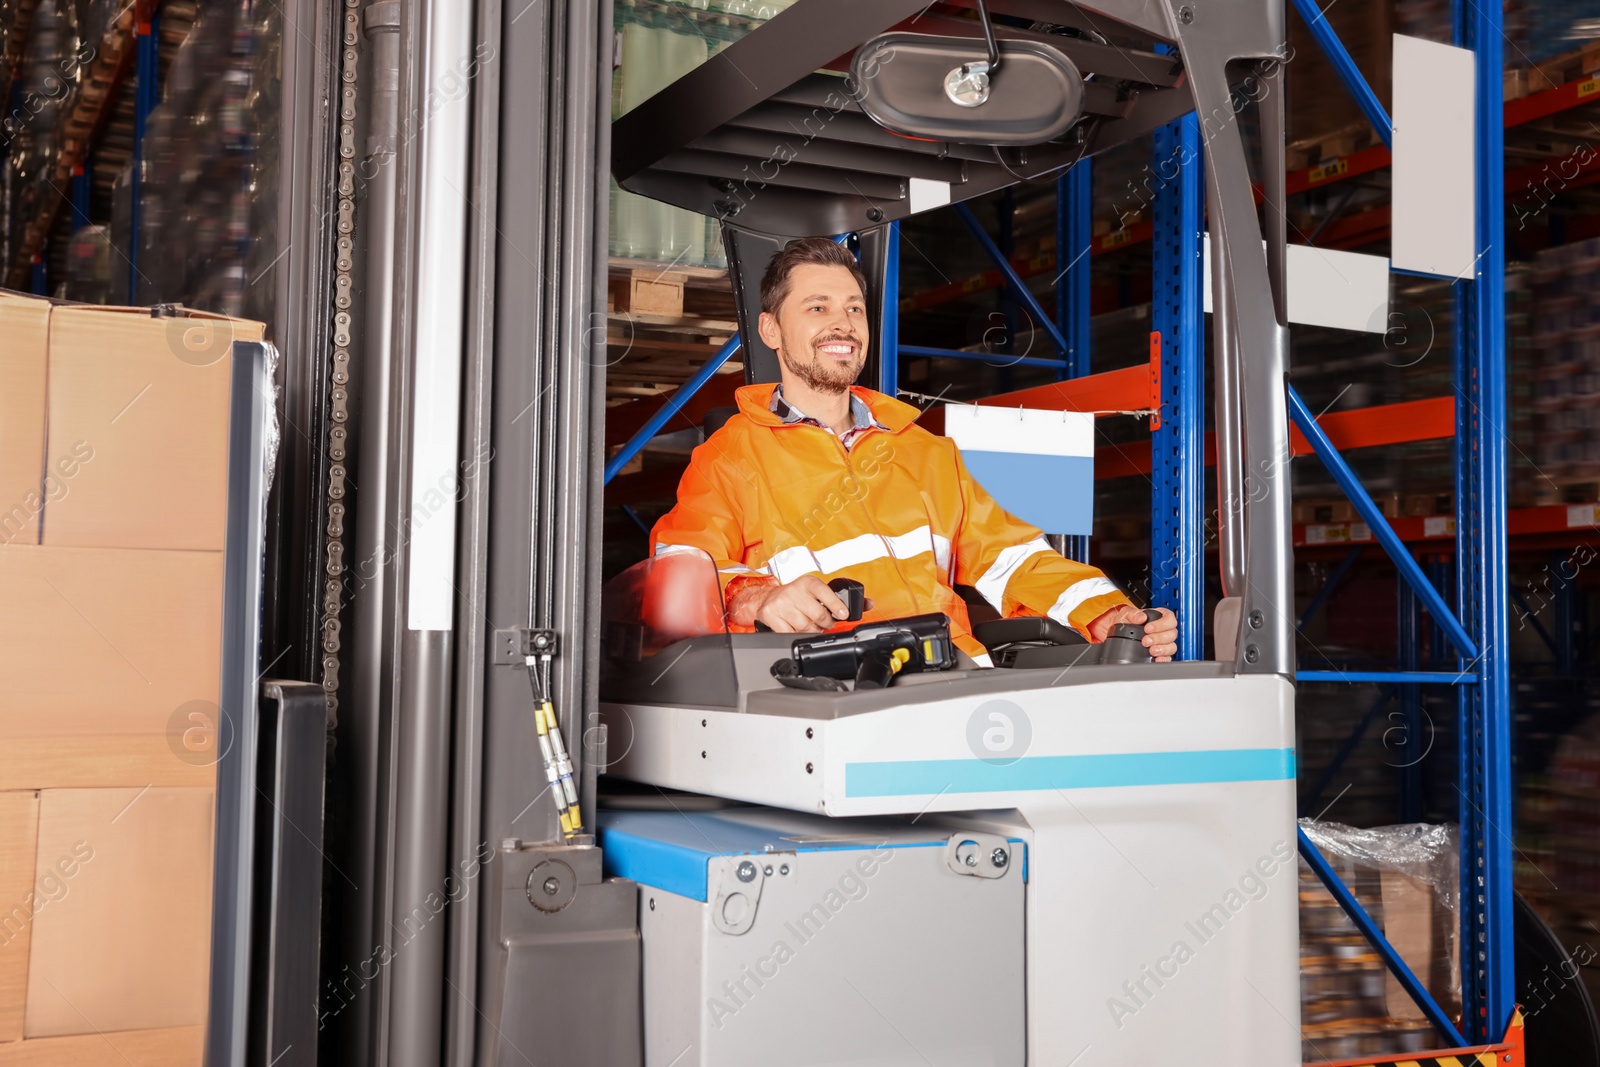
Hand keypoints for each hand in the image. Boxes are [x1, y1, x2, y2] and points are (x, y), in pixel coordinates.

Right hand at [730, 575, 853, 631]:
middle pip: (818, 615)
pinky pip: (790, 633)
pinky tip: (796, 628)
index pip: (824, 592)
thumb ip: (842, 599)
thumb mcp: (818, 592)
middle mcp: (794, 590)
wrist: (767, 599)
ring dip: (811, 630)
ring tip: (809, 624)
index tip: (843, 614)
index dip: (836, 605)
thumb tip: (868, 604)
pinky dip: (796, 635)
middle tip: (824, 623)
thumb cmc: (797, 597)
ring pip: (805, 627)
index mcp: (808, 582)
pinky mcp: (771, 615)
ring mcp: (781, 603)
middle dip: (825, 623)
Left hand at [1087, 604, 1177, 661]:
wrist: (1120, 632)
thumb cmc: (1127, 620)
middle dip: (1158, 638)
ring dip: (1162, 649)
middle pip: (1171, 634)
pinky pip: (1168, 657)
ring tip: (1151, 651)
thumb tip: (1141, 618)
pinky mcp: (1162, 653)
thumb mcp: (1127, 613)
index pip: (1169, 619)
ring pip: (1171, 646)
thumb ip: (1133, 613)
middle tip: (1146, 641)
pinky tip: (1156, 659)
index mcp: (1161, 617)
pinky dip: (1163, 659)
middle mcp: (1165, 630)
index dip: (1161, 624)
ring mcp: (1164, 642)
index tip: (1148, 628)